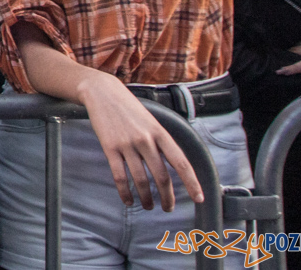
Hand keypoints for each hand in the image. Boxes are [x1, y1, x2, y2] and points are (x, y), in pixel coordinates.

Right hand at [81, 72, 202, 210]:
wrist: (102, 92)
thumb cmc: (129, 108)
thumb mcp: (151, 121)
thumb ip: (160, 142)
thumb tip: (171, 167)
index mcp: (160, 133)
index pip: (181, 162)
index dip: (191, 183)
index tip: (198, 199)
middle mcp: (146, 139)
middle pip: (161, 176)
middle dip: (167, 196)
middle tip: (168, 208)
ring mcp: (127, 144)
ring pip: (141, 180)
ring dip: (146, 198)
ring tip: (148, 206)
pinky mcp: (109, 147)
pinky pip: (119, 176)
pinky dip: (125, 192)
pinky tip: (128, 200)